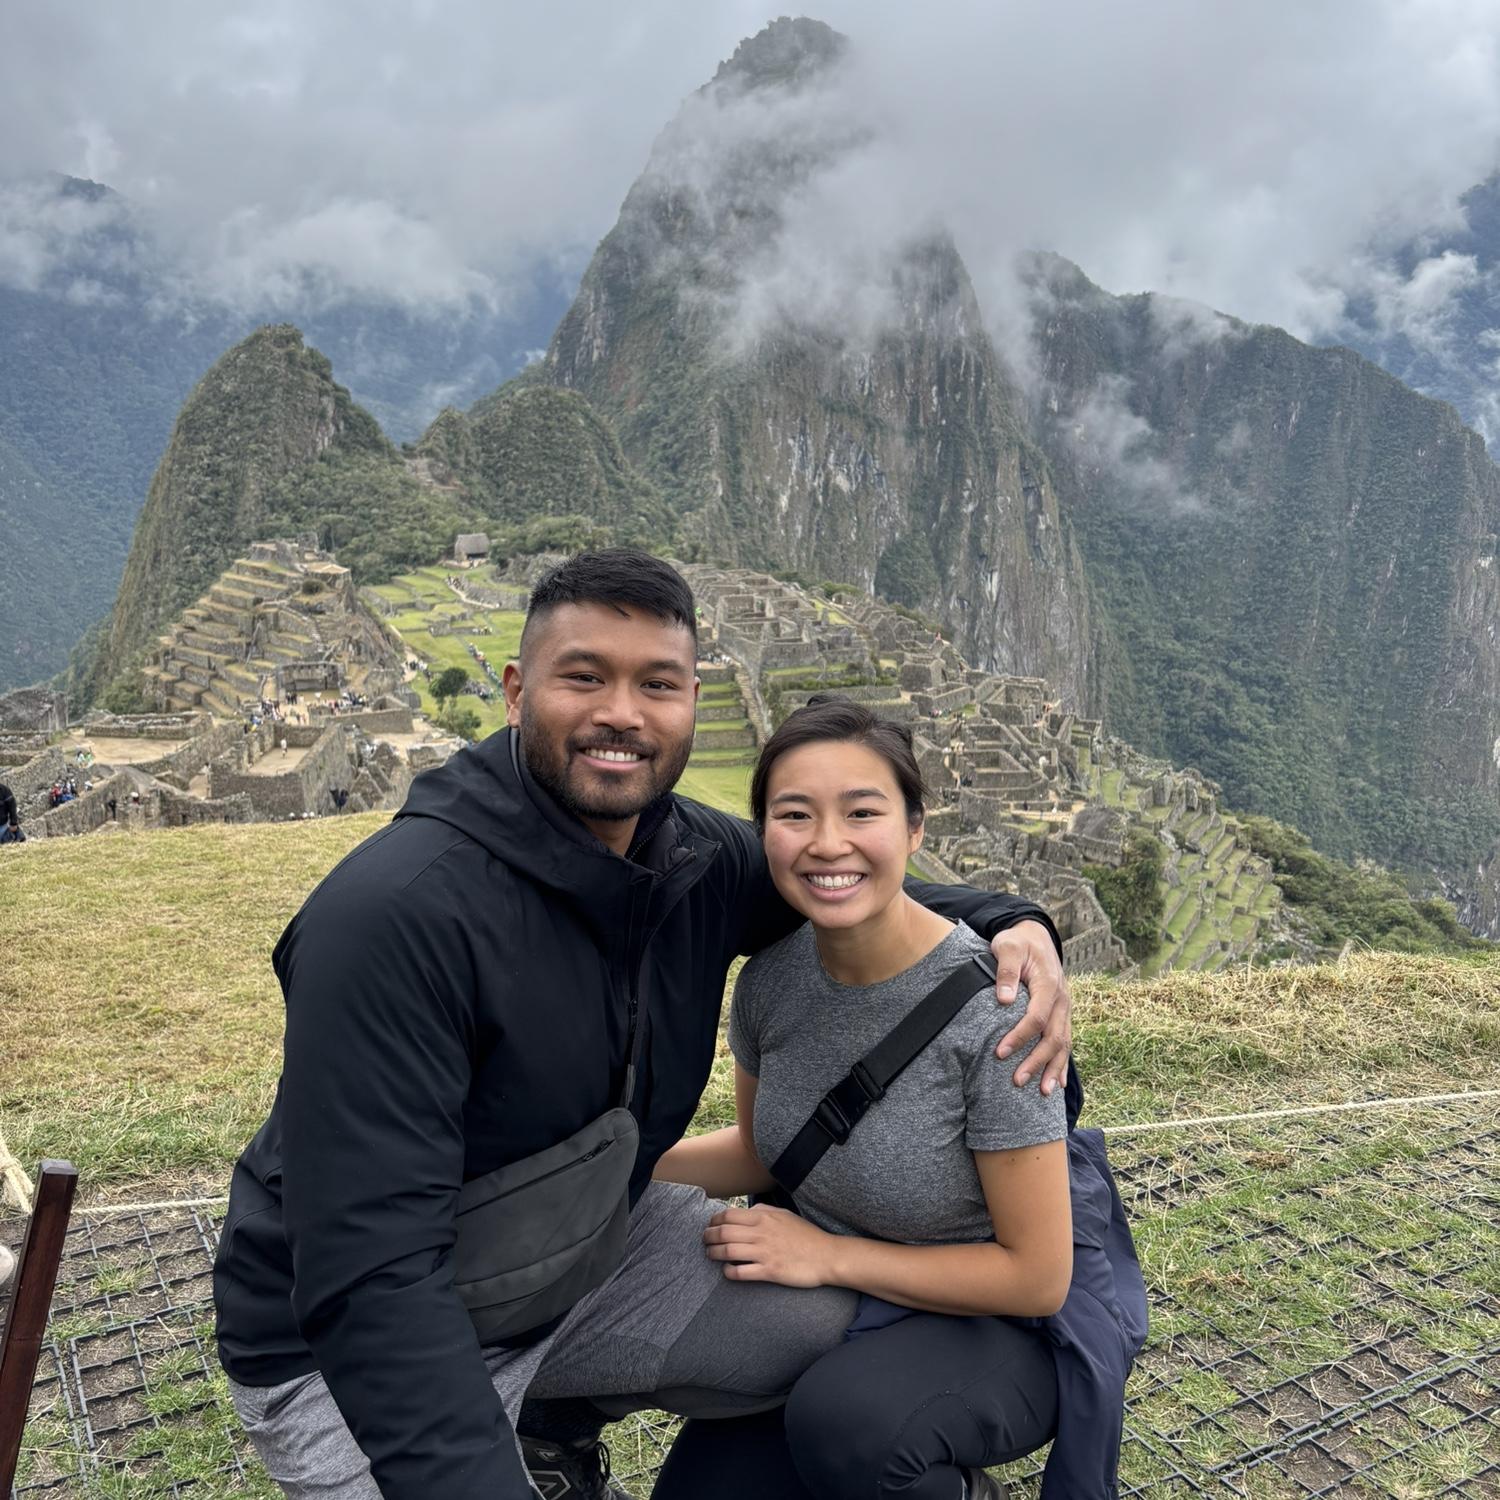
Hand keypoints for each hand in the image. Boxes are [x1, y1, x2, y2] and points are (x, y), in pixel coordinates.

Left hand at [703, 1205, 835, 1286]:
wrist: (826, 1256)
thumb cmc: (807, 1235)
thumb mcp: (785, 1215)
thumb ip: (765, 1211)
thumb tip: (750, 1210)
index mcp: (764, 1217)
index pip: (728, 1215)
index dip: (714, 1221)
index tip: (710, 1226)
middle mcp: (761, 1233)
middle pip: (723, 1232)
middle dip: (708, 1237)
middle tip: (705, 1241)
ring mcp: (764, 1252)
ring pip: (728, 1251)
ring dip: (713, 1253)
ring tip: (710, 1255)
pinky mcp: (769, 1271)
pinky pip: (740, 1272)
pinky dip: (728, 1272)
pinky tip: (727, 1271)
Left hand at [990, 919, 1071, 1095]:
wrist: (1035, 936)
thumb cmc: (1017, 942)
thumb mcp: (1007, 946)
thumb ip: (1006, 970)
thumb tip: (1004, 1000)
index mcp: (1048, 983)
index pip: (1036, 1017)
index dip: (1019, 1037)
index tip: (999, 1053)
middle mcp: (1061, 999)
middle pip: (1053, 1037)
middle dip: (1037, 1062)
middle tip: (1017, 1081)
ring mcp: (1064, 1009)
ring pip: (1064, 1043)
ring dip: (1053, 1069)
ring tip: (1044, 1093)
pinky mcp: (1062, 1014)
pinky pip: (1066, 1042)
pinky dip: (1063, 1064)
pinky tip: (1059, 1083)